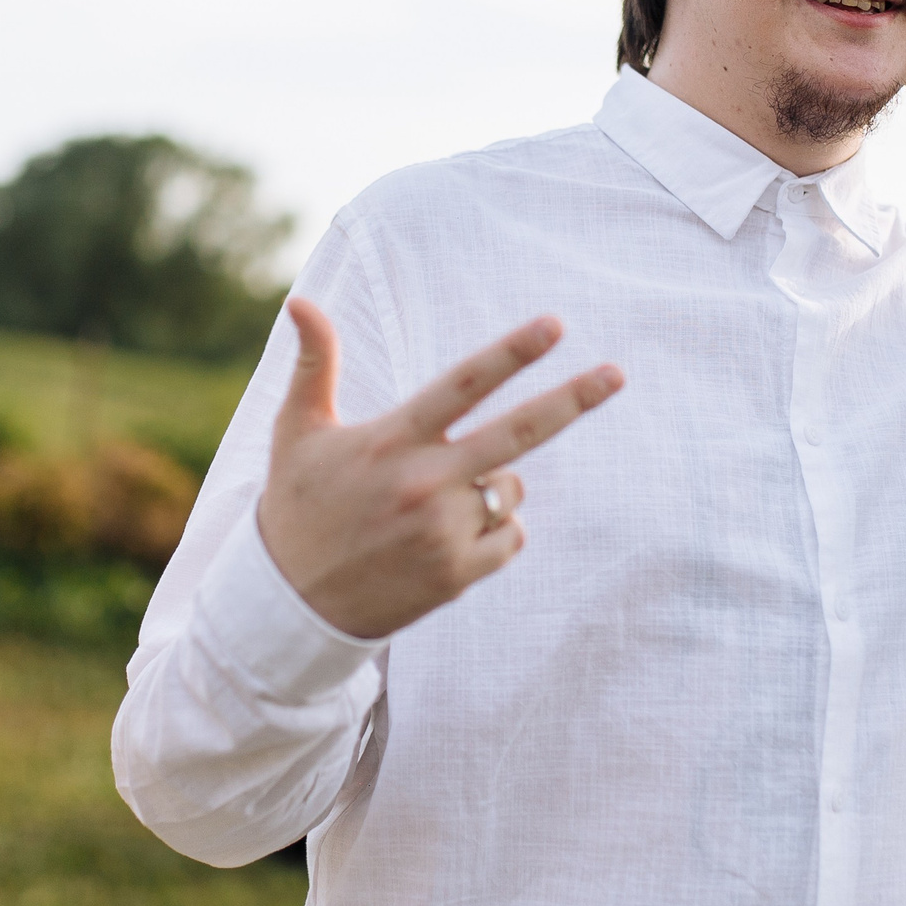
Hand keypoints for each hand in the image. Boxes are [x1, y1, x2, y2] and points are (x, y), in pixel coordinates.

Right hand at [257, 300, 623, 638]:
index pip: (463, 385)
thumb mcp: (297, 432)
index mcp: (391, 439)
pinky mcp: (456, 574)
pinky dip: (495, 533)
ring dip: (493, 487)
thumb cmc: (297, 507)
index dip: (512, 353)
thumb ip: (314, 364)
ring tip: (434, 505)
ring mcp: (444, 531)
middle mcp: (423, 482)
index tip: (556, 326)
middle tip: (616, 374)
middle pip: (518, 433)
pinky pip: (511, 537)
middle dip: (572, 399)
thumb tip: (301, 301)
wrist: (289, 604)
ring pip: (511, 489)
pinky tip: (446, 541)